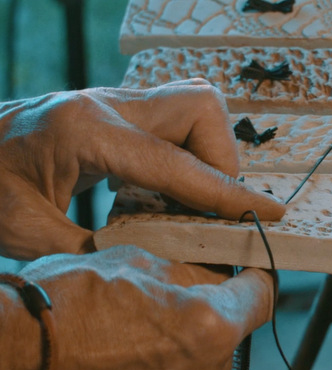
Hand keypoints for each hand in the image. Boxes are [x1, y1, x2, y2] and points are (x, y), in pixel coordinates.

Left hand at [0, 80, 284, 259]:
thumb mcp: (25, 233)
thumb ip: (94, 252)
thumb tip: (157, 266)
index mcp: (85, 132)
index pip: (177, 163)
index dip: (228, 193)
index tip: (269, 213)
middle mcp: (106, 106)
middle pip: (200, 108)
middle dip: (222, 160)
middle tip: (211, 207)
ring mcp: (113, 103)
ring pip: (195, 107)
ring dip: (208, 154)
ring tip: (190, 201)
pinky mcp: (116, 111)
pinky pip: (176, 120)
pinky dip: (188, 155)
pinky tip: (166, 191)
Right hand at [2, 245, 274, 369]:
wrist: (15, 361)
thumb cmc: (68, 307)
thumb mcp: (139, 263)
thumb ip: (192, 272)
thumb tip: (216, 275)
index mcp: (211, 328)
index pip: (263, 297)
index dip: (256, 279)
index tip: (250, 274)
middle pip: (231, 334)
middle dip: (210, 316)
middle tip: (173, 303)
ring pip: (203, 365)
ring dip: (184, 348)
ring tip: (140, 336)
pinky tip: (130, 361)